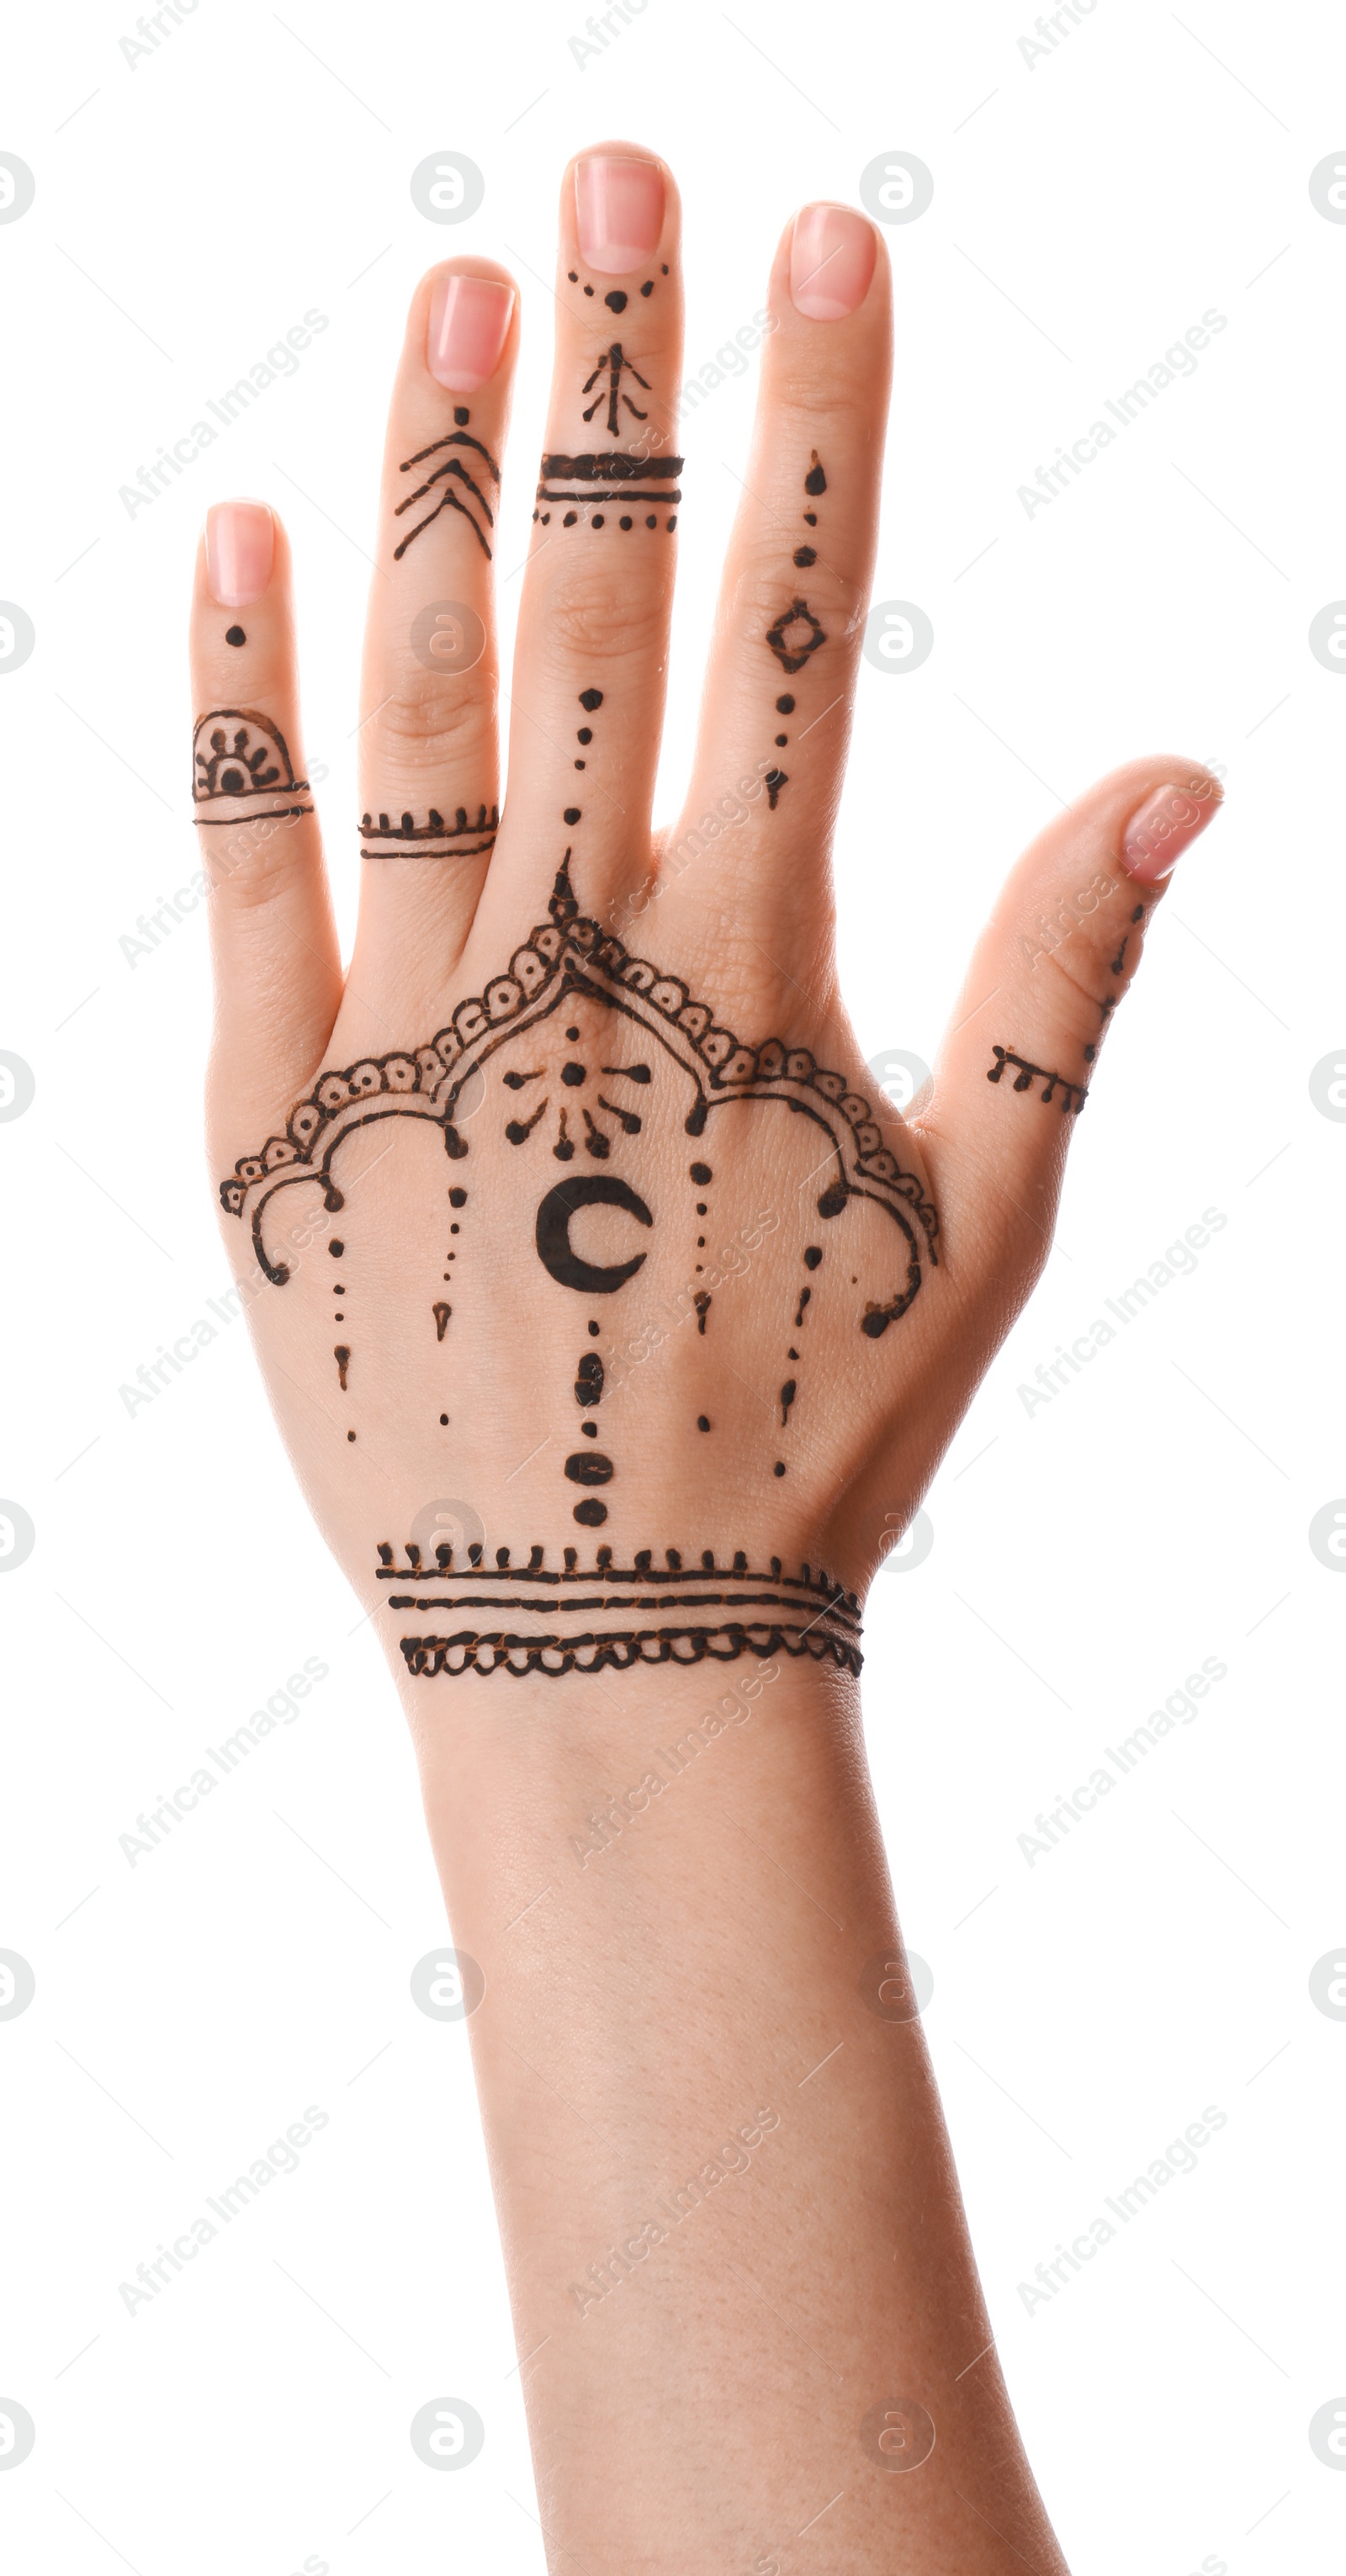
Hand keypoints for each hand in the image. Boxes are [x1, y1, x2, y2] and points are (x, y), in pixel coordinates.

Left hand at [191, 146, 1220, 1688]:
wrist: (605, 1646)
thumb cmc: (820, 1433)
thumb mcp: (985, 1224)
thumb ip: (1067, 982)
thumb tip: (1187, 770)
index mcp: (751, 977)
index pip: (792, 637)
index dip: (815, 425)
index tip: (820, 242)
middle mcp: (568, 969)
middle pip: (596, 615)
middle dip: (617, 378)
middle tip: (614, 170)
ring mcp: (400, 1033)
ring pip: (414, 705)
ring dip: (438, 486)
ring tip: (455, 297)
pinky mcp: (267, 1119)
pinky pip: (241, 872)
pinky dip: (239, 702)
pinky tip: (243, 538)